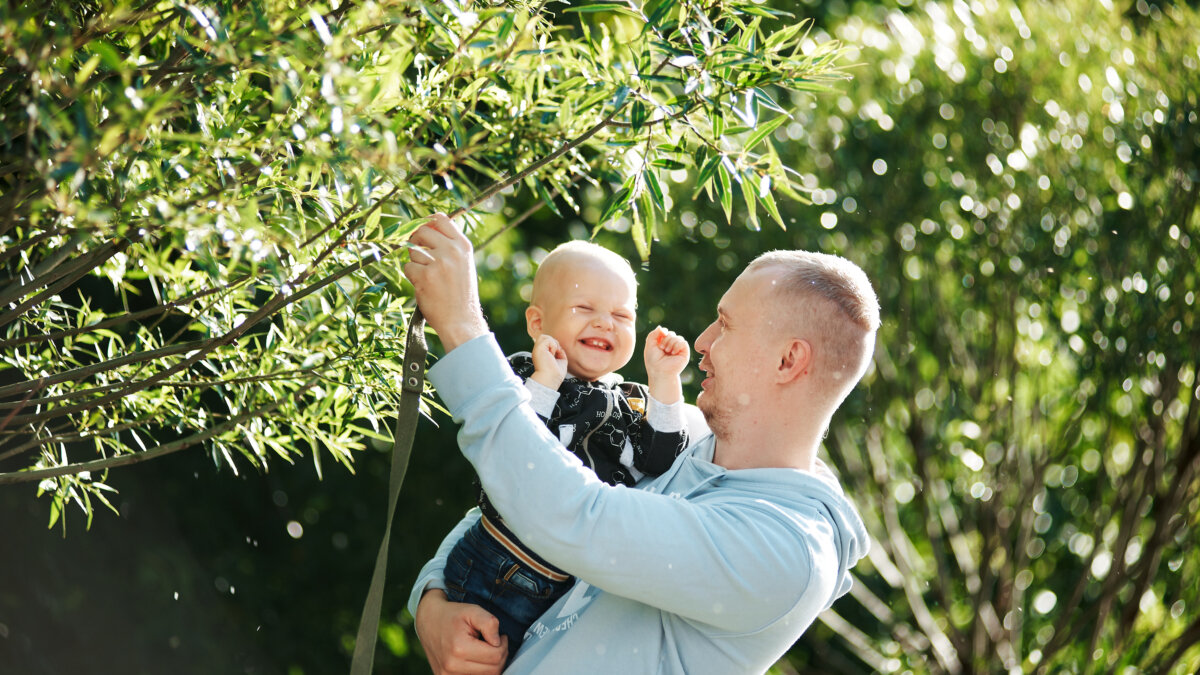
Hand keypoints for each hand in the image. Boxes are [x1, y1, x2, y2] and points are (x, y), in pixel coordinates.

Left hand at [402, 213, 489, 350]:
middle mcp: (452, 251)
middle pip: (422, 231)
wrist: (461, 320)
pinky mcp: (424, 276)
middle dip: (415, 241)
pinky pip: (408, 267)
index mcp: (463, 246)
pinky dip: (412, 277)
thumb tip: (426, 227)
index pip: (441, 219)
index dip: (427, 222)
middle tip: (419, 256)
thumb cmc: (460, 294)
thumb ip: (449, 245)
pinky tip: (425, 287)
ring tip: (429, 278)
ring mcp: (438, 263)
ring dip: (415, 263)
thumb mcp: (463, 264)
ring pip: (413, 251)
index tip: (421, 230)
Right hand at [415, 590, 508, 674]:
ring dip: (490, 664)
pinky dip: (480, 670)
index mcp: (459, 648)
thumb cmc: (453, 615)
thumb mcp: (473, 611)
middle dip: (500, 656)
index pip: (496, 656)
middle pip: (493, 670)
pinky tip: (477, 657)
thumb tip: (498, 642)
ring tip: (484, 649)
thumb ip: (489, 623)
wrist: (429, 621)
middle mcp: (452, 666)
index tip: (500, 636)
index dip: (503, 645)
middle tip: (495, 642)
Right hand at [529, 334, 567, 389]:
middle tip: (556, 353)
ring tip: (553, 353)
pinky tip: (552, 354)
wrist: (551, 379)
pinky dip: (553, 345)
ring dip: (553, 343)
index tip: (556, 355)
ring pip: (545, 336)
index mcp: (541, 354)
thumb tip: (560, 347)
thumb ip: (560, 353)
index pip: (546, 342)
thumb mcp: (561, 361)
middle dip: (553, 342)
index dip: (554, 345)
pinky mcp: (538, 349)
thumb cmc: (556, 374)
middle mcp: (538, 351)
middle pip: (545, 337)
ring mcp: (537, 350)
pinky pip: (547, 339)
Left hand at [645, 326, 689, 377]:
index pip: (665, 332)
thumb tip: (661, 327)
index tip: (658, 343)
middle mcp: (672, 345)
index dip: (662, 334)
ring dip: (670, 343)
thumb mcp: (649, 345)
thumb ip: (653, 334)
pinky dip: (677, 346)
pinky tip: (673, 352)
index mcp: (664, 343)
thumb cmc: (653, 360)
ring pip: (678, 337)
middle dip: (665, 339)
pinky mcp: (684, 353)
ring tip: (667, 351)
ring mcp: (678, 349)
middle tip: (662, 348)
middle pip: (671, 333)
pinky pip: (683, 342)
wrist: (659, 371)